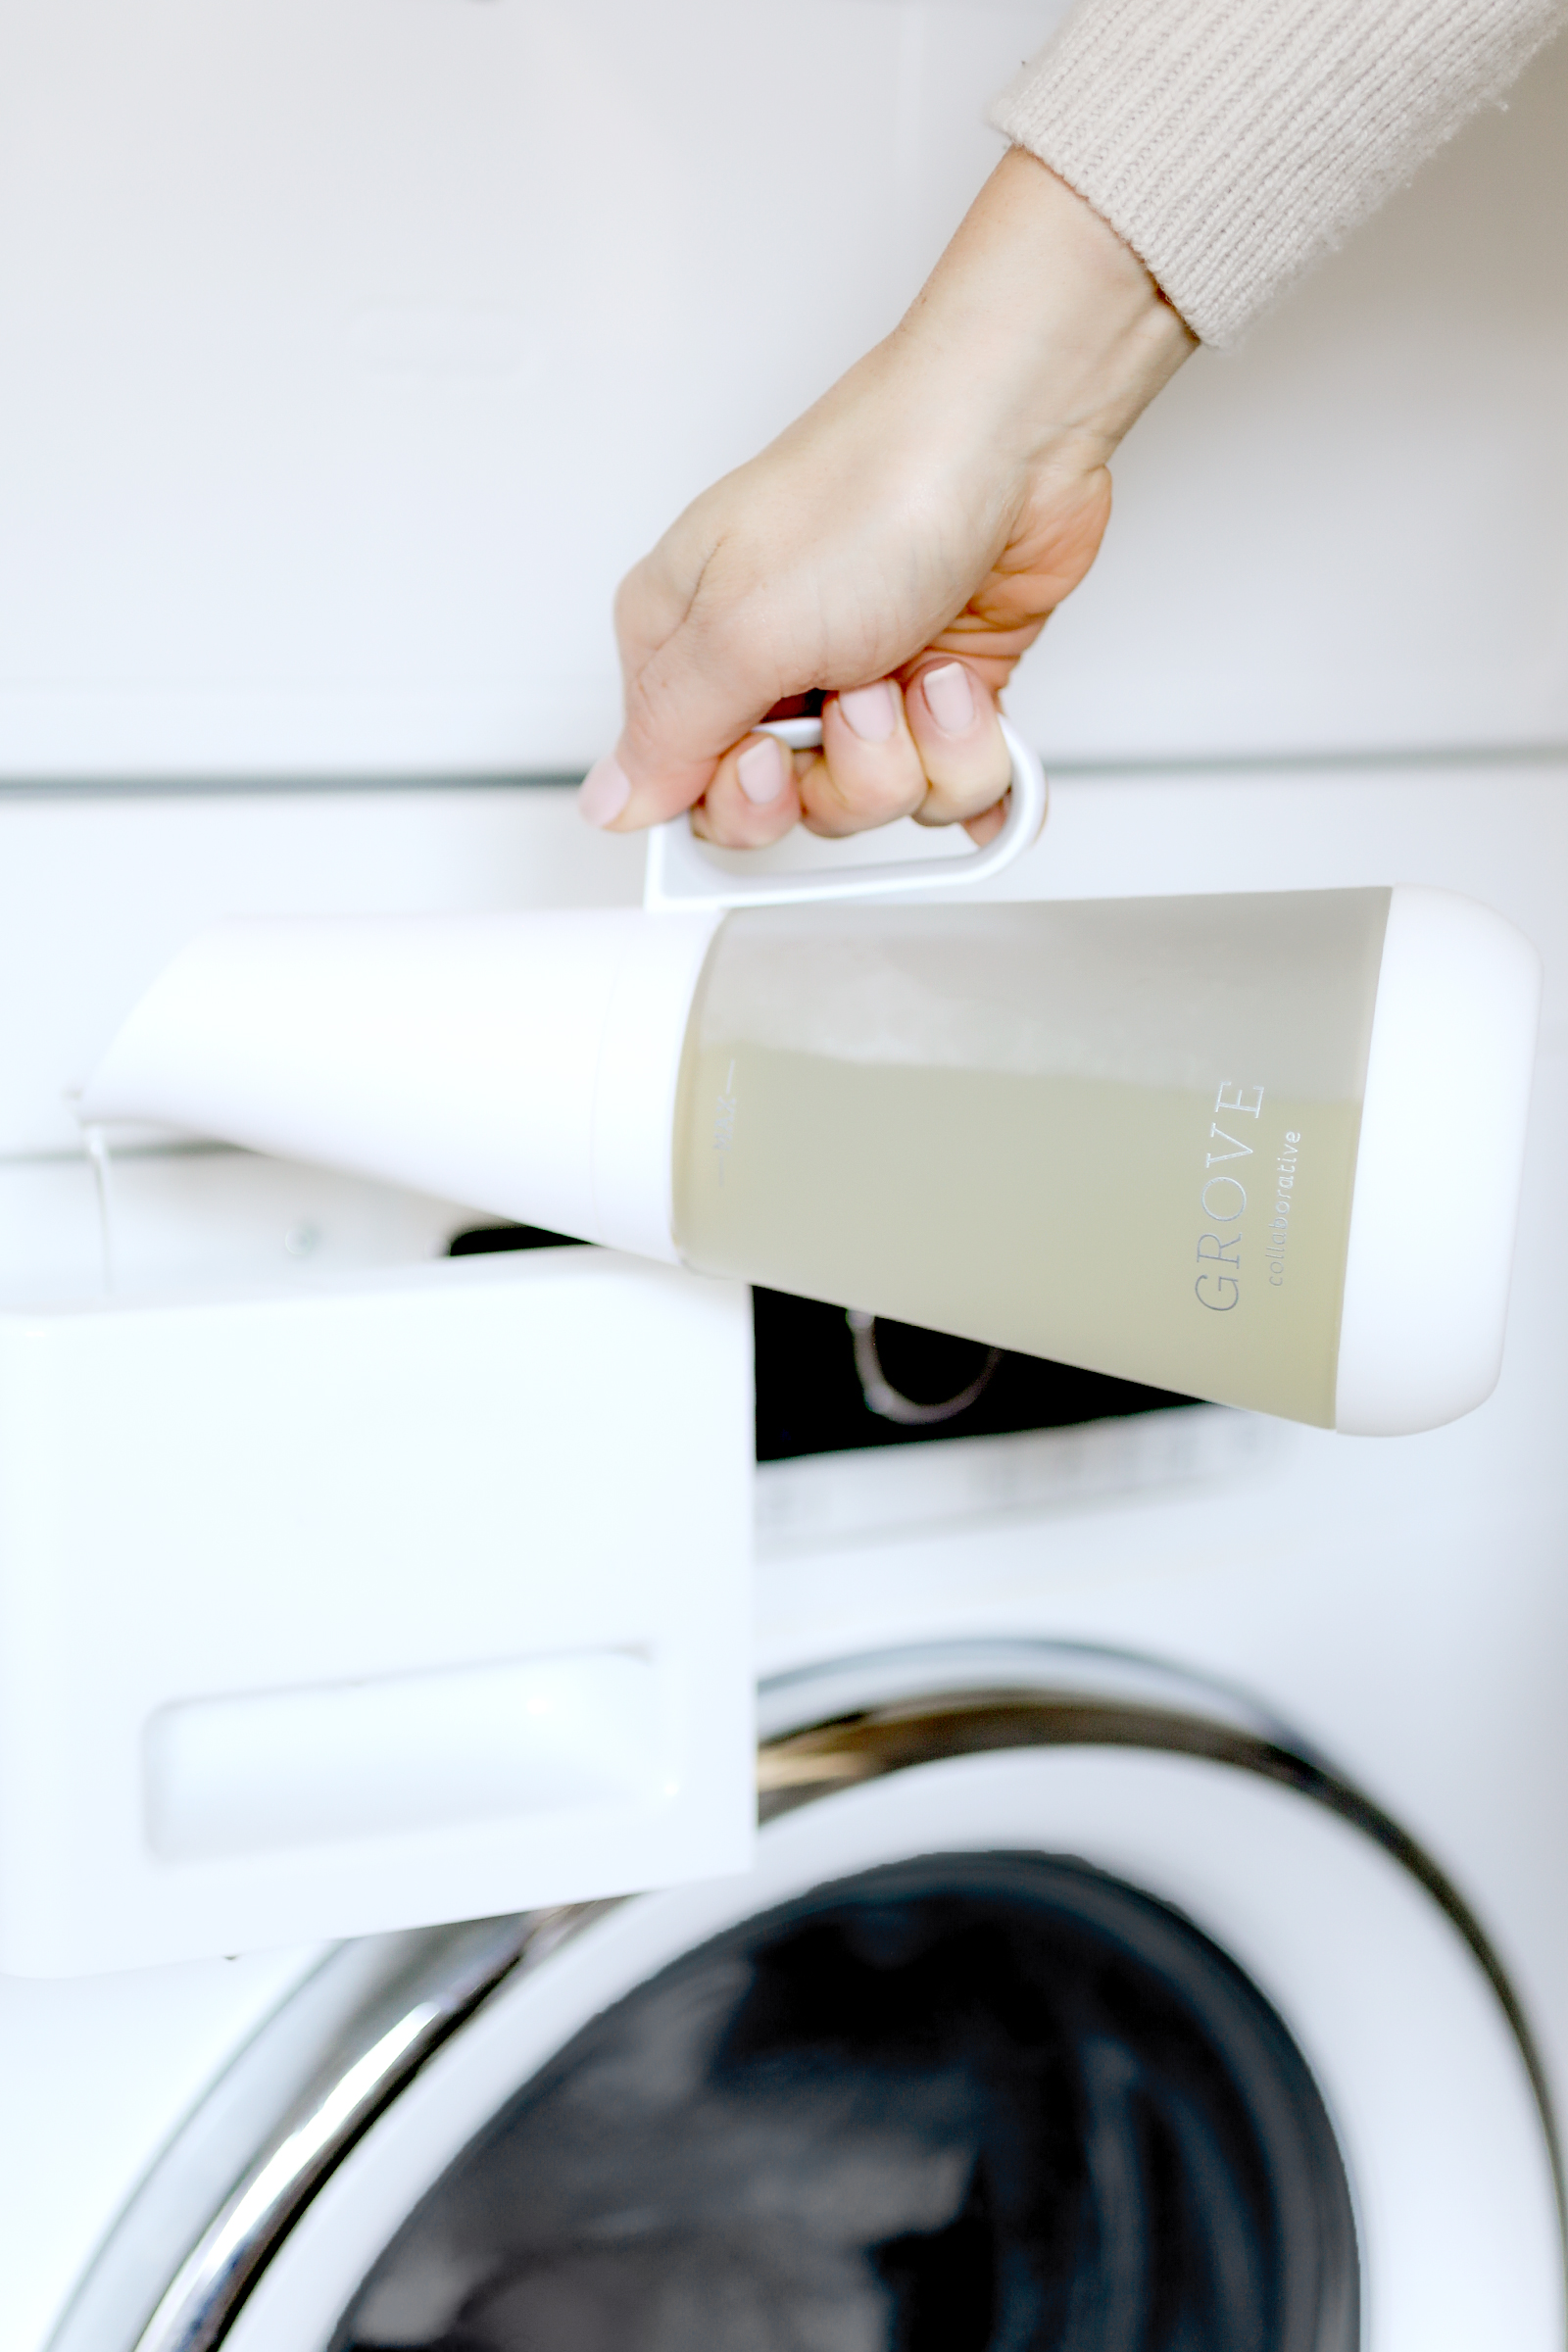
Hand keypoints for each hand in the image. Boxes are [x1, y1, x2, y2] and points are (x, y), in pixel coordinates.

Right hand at [579, 149, 1193, 846]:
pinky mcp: (935, 695)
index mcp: (686, 648)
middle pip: (791, 811)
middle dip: (844, 778)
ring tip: (922, 667)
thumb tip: (613, 802)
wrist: (1013, 438)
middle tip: (859, 699)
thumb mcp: (737, 630)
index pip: (688, 792)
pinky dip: (972, 751)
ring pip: (879, 802)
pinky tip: (967, 694)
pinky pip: (951, 785)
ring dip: (918, 751)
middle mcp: (769, 670)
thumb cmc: (872, 493)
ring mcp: (858, 683)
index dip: (738, 803)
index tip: (770, 757)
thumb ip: (667, 736)